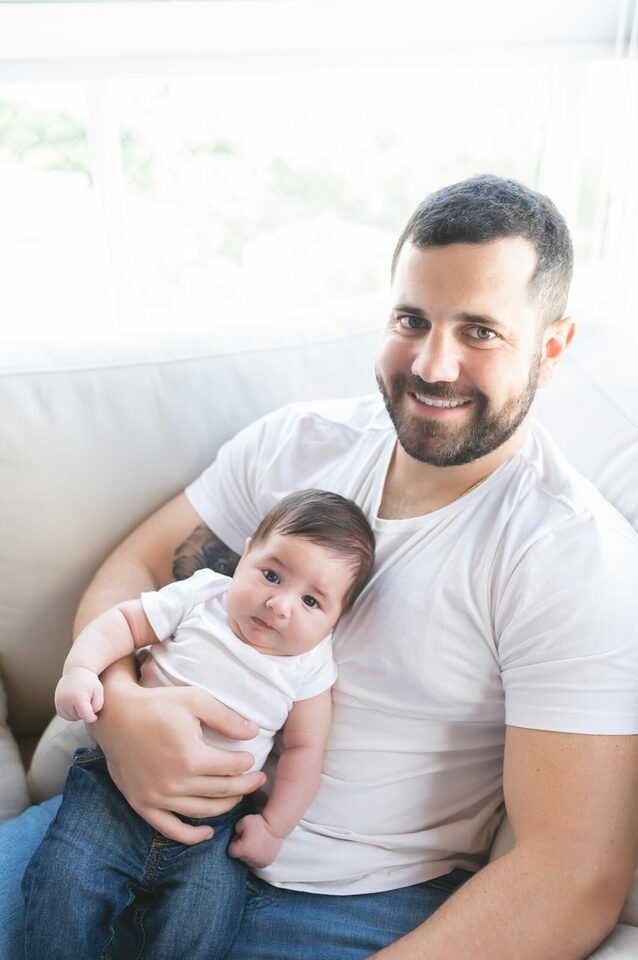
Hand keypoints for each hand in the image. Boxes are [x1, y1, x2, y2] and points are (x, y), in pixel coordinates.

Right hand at [55, 667, 103, 722]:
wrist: (76, 670)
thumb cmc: (90, 681)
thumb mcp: (99, 690)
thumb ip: (98, 705)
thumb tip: (91, 717)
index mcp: (78, 697)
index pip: (87, 717)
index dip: (93, 717)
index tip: (96, 713)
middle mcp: (66, 700)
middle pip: (79, 717)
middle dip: (85, 712)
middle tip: (88, 700)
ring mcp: (59, 702)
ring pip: (72, 718)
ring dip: (78, 713)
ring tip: (82, 701)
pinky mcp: (57, 703)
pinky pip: (65, 715)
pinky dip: (72, 713)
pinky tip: (76, 703)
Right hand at [93, 666, 266, 844]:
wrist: (115, 716)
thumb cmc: (157, 705)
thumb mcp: (195, 701)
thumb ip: (226, 718)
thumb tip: (253, 732)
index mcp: (191, 757)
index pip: (231, 768)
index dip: (246, 764)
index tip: (251, 760)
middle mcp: (175, 783)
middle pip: (222, 791)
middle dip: (245, 786)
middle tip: (257, 780)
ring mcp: (157, 798)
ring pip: (203, 811)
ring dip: (226, 806)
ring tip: (238, 795)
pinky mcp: (142, 805)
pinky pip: (171, 830)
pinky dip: (191, 836)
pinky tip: (207, 832)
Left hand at [228, 813, 284, 868]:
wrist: (276, 826)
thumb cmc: (259, 823)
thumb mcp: (243, 821)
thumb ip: (235, 830)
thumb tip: (235, 837)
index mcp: (243, 849)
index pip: (231, 851)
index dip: (234, 842)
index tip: (240, 836)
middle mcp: (250, 859)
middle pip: (240, 857)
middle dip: (242, 848)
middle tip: (249, 838)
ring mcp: (258, 862)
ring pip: (248, 861)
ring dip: (249, 854)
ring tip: (256, 842)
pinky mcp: (265, 863)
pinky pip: (257, 863)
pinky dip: (257, 857)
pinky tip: (260, 847)